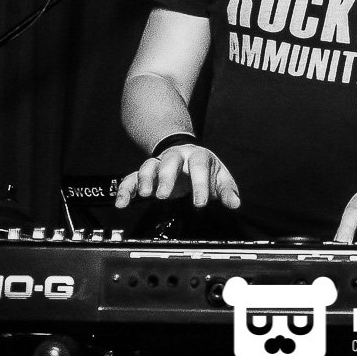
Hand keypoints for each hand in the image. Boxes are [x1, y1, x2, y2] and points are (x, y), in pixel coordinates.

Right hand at [114, 144, 240, 209]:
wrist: (186, 152)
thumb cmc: (204, 167)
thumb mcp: (219, 176)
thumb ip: (227, 190)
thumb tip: (235, 203)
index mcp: (197, 156)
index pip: (199, 166)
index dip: (200, 184)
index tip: (200, 202)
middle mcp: (176, 157)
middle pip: (170, 161)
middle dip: (166, 177)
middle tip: (164, 195)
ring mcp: (159, 164)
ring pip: (149, 166)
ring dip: (145, 179)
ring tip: (144, 194)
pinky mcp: (146, 174)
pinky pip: (132, 178)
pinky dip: (125, 189)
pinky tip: (121, 202)